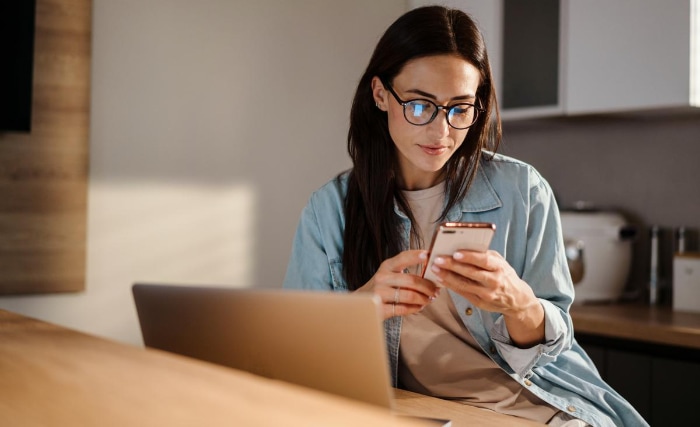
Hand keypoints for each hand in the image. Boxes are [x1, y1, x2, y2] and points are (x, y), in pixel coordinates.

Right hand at [355, 249, 439, 319]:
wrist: (360, 305)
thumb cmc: (381, 288)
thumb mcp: (389, 274)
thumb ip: (405, 271)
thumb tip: (431, 271)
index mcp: (386, 266)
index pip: (403, 257)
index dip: (417, 256)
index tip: (429, 255)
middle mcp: (381, 277)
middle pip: (411, 280)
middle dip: (428, 286)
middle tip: (436, 291)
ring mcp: (379, 294)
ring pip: (409, 296)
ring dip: (424, 299)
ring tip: (429, 300)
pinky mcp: (379, 309)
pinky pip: (403, 309)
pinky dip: (415, 309)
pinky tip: (419, 307)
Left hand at [429, 249, 544, 346]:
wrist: (517, 299)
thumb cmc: (504, 275)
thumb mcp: (500, 262)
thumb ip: (485, 255)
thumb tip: (463, 247)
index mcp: (500, 267)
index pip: (484, 261)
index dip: (470, 257)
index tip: (455, 253)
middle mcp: (495, 281)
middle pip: (471, 273)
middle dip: (452, 266)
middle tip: (438, 259)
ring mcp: (487, 294)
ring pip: (464, 284)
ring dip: (447, 276)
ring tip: (435, 268)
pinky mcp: (480, 303)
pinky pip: (462, 293)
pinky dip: (450, 285)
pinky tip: (440, 279)